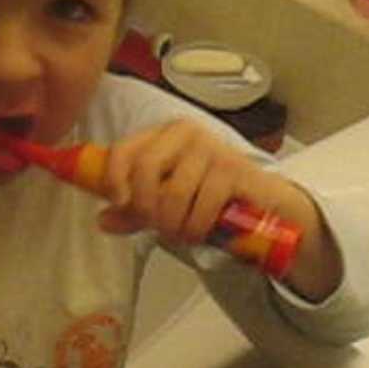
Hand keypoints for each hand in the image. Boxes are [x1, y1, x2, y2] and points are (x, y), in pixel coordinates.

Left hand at [95, 119, 340, 299]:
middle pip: (145, 168)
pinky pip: (201, 205)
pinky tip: (199, 233)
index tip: (117, 203)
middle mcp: (186, 133)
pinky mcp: (233, 169)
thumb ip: (135, 210)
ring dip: (173, 225)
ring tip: (182, 233)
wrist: (266, 204)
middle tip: (157, 227)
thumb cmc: (212, 198)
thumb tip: (103, 220)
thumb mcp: (167, 204)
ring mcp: (211, 149)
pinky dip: (195, 228)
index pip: (124, 149)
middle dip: (145, 207)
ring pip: (173, 193)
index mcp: (163, 135)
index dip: (113, 178)